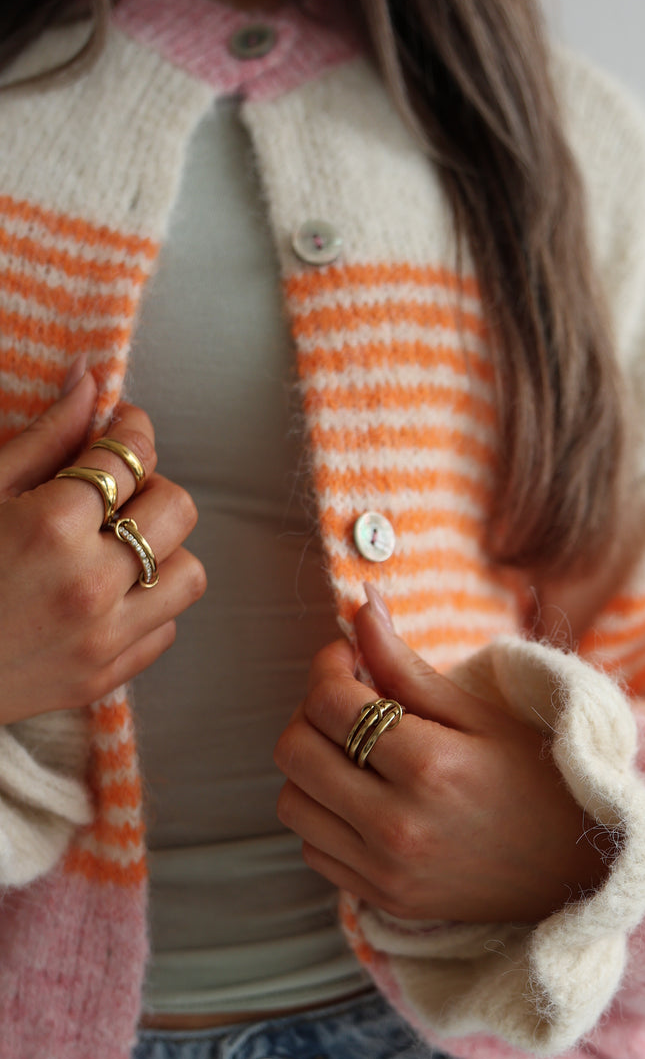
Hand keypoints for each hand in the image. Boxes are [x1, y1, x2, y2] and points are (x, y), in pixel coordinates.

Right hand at [0, 361, 206, 724]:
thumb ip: (43, 439)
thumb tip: (91, 382)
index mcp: (52, 526)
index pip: (131, 455)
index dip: (131, 429)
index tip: (122, 427)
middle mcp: (90, 583)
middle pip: (177, 510)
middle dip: (152, 488)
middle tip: (117, 491)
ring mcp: (101, 638)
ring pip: (188, 574)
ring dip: (161, 551)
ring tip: (117, 547)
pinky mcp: (103, 676)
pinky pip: (165, 628)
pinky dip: (146, 606)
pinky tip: (105, 595)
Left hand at [274, 587, 612, 923]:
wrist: (579, 873)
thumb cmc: (538, 781)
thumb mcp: (481, 715)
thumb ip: (408, 666)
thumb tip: (361, 606)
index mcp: (430, 766)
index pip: (329, 702)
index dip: (328, 666)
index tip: (350, 659)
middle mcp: (398, 823)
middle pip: (294, 751)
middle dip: (310, 712)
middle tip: (348, 701)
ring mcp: (385, 869)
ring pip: (291, 802)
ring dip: (310, 766)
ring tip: (353, 751)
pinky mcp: (380, 898)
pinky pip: (312, 847)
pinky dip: (323, 815)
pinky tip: (362, 797)